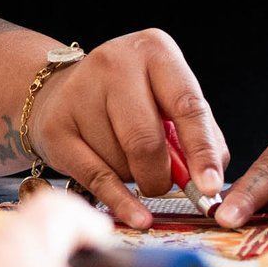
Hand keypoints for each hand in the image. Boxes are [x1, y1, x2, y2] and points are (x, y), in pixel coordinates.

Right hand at [27, 29, 227, 229]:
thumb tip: (211, 178)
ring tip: (127, 159)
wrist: (60, 91)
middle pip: (146, 139)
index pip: (187, 105)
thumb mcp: (168, 99)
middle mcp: (115, 63)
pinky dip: (122, 202)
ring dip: (135, 177)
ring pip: (121, 161)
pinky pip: (96, 178)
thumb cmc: (129, 100)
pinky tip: (138, 216)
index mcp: (155, 50)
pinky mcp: (56, 127)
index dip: (202, 151)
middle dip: (162, 176)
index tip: (211, 187)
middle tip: (165, 185)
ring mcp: (79, 92)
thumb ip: (196, 133)